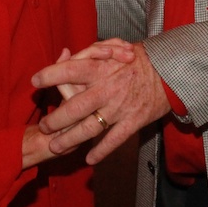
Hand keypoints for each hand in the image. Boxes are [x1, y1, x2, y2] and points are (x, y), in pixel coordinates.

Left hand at [32, 42, 170, 163]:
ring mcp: (120, 107)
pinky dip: (101, 151)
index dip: (51, 75)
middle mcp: (108, 88)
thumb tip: (65, 56)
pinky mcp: (133, 121)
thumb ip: (90, 53)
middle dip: (55, 120)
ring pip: (89, 128)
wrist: (171, 71)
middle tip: (45, 126)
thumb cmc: (139, 58)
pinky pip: (114, 140)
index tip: (36, 81)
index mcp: (102, 67)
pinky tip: (89, 159)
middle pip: (74, 107)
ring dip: (70, 139)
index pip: (71, 70)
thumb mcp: (115, 47)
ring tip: (56, 145)